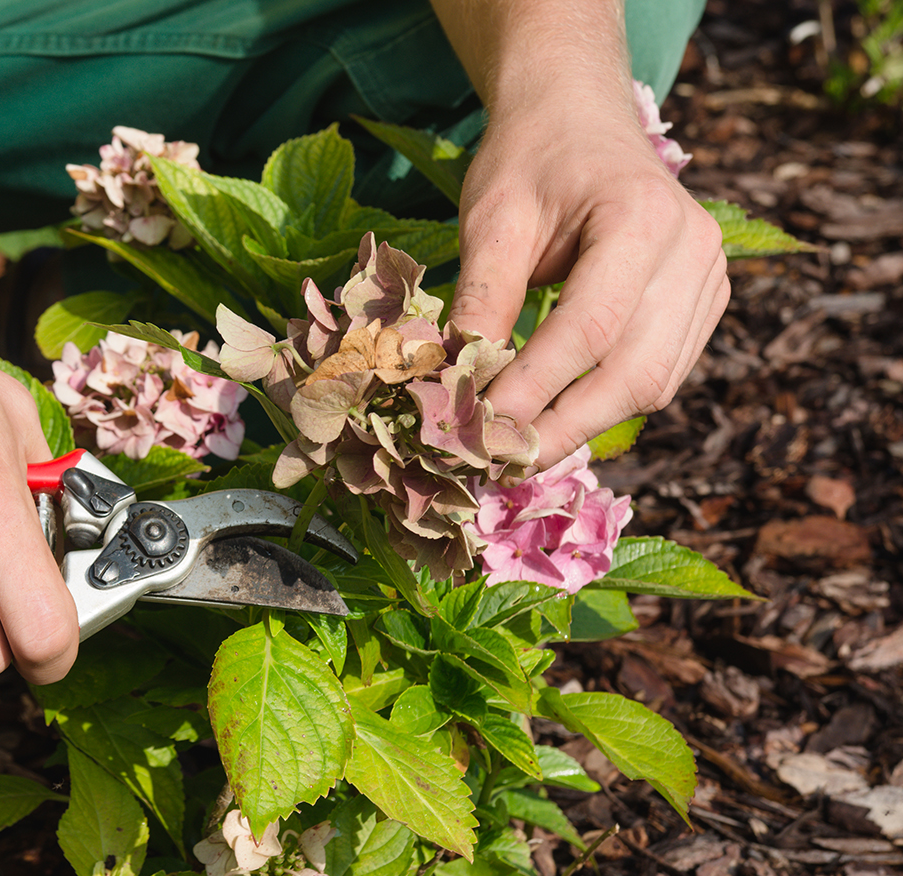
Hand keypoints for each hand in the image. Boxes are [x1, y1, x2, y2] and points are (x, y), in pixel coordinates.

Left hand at [448, 92, 729, 468]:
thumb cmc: (529, 159)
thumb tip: (458, 386)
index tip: (480, 431)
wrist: (579, 119)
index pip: (590, 328)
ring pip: (653, 385)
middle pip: (635, 372)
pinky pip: (659, 375)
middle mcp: (693, 250)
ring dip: (582, 427)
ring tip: (516, 452)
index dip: (535, 390)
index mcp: (641, 217)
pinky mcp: (704, 303)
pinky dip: (606, 405)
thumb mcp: (491, 217)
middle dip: (563, 428)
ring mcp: (709, 279)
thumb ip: (481, 298)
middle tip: (497, 463)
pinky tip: (553, 420)